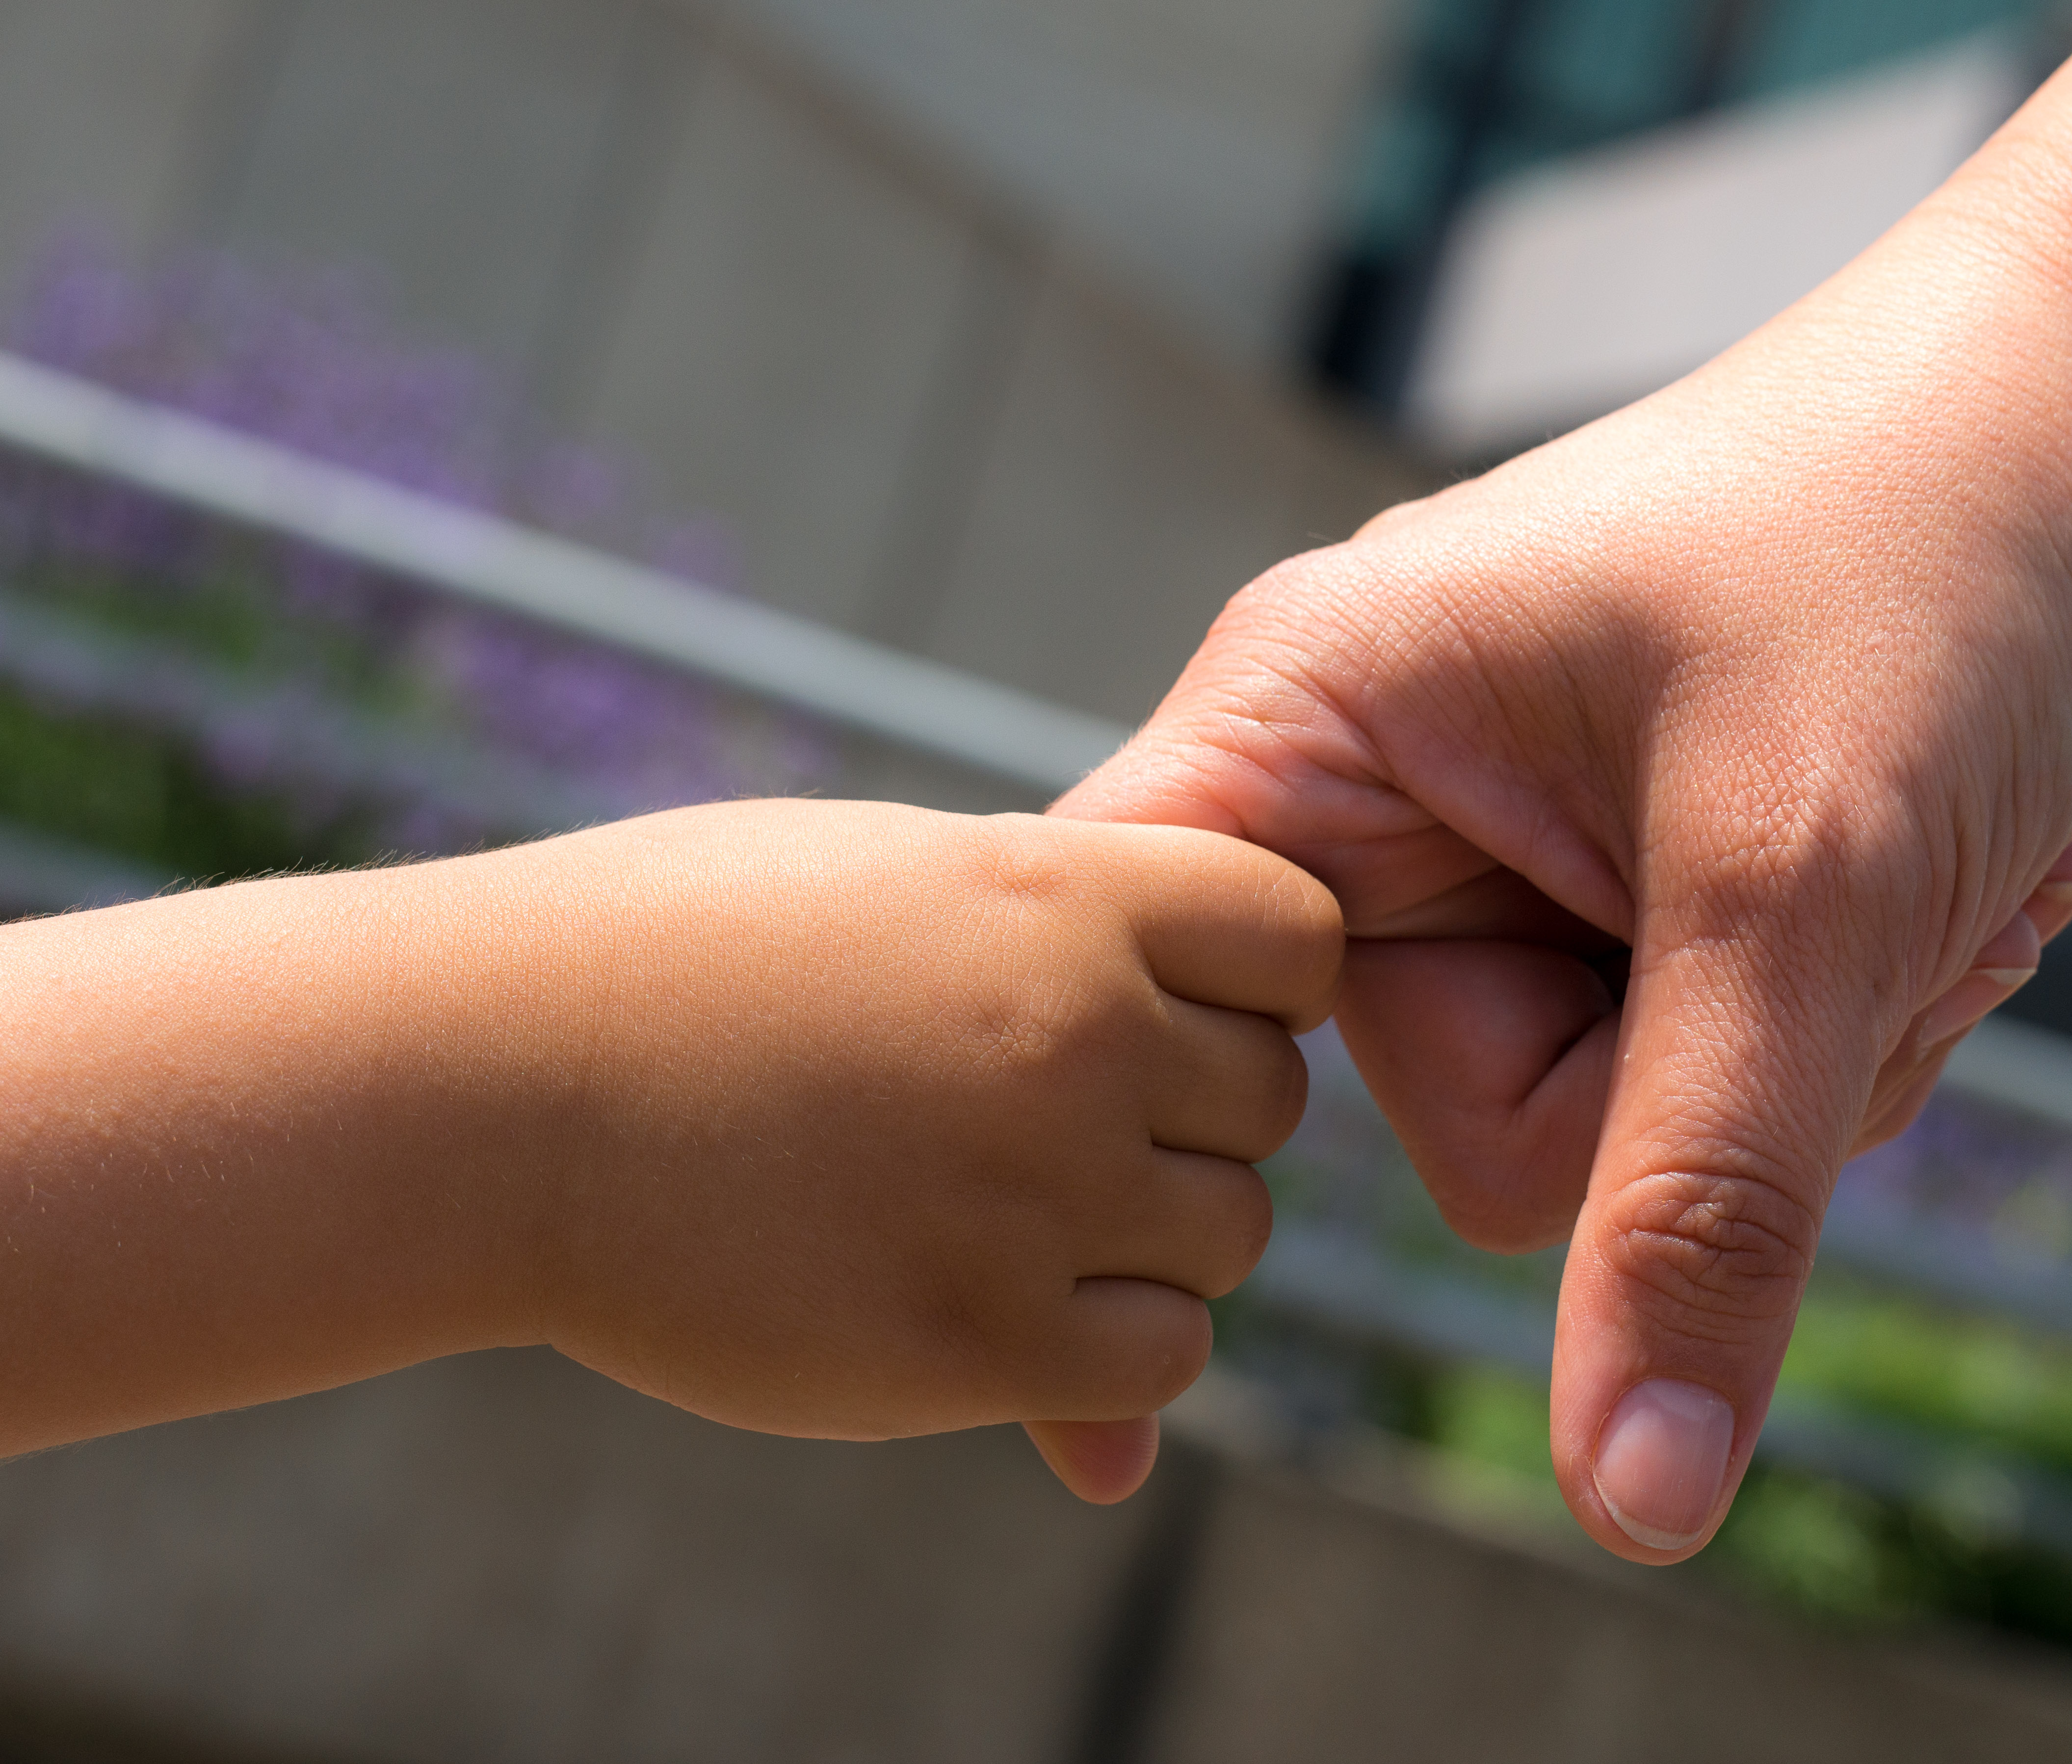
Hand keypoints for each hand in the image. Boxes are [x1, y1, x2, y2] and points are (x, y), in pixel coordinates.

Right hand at [0, 801, 1340, 1481]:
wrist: (486, 1090)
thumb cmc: (678, 959)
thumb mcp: (889, 879)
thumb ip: (1055, 927)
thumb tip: (1188, 1002)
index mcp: (1062, 893)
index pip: (1300, 932)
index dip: (1256, 979)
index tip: (1173, 1006)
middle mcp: (1076, 1036)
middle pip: (1271, 1100)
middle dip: (1195, 1114)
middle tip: (1066, 1122)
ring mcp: (1033, 1194)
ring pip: (1230, 1235)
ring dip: (1155, 1234)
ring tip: (1012, 1209)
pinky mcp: (977, 1341)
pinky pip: (1162, 1357)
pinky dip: (1117, 1348)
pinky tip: (1011, 1304)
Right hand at [1062, 0, 2071, 1559]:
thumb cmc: (1923, 556)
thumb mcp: (1801, 895)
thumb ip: (1701, 1204)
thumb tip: (1633, 1509)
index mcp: (1318, 723)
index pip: (1139, 980)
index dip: (1120, 1175)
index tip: (1105, 1449)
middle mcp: (1382, 790)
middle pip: (1461, 1120)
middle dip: (1683, 1094)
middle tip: (1834, 926)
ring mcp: (1508, 841)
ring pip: (1611, 1124)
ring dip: (1803, 1060)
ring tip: (1916, 888)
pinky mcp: (1622, 877)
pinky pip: (1690, 1071)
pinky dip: (1836, 1023)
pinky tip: (1940, 891)